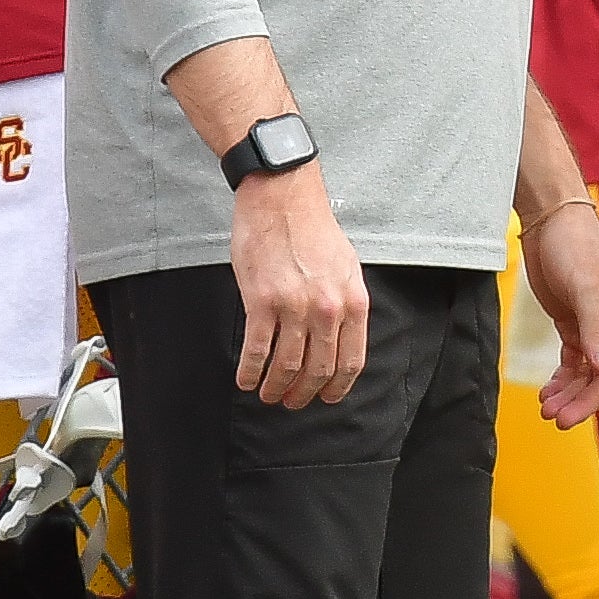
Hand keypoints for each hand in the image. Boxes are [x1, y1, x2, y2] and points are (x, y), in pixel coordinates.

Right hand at [229, 165, 369, 407]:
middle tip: (291, 402)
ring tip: (267, 394)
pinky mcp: (261, 301)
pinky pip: (256, 349)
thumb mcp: (346, 266)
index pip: (350, 361)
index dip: (336, 387)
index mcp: (353, 301)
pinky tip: (245, 379)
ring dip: (275, 388)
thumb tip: (340, 337)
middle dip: (304, 393)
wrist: (282, 197)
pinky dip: (250, 371)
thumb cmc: (312, 229)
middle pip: (318, 369)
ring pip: (287, 366)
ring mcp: (294, 307)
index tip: (325, 397)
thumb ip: (345, 303)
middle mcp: (327, 309)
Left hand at [520, 195, 598, 428]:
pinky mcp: (576, 327)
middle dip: (585, 402)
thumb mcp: (585, 288)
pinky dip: (562, 380)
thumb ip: (595, 330)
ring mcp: (598, 330)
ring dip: (571, 394)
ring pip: (589, 375)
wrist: (552, 222)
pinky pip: (574, 363)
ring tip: (547, 411)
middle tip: (559, 421)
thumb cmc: (576, 247)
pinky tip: (547, 394)